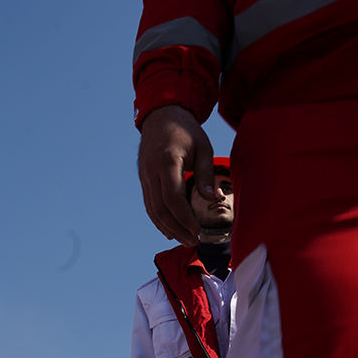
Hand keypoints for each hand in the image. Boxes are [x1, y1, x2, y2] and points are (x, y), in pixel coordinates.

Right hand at [137, 105, 214, 246]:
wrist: (161, 116)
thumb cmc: (185, 130)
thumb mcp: (203, 147)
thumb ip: (206, 173)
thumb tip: (213, 199)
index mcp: (167, 161)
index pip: (172, 197)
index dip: (184, 217)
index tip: (197, 230)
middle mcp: (151, 171)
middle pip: (160, 208)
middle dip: (176, 228)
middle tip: (192, 241)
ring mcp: (144, 176)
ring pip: (152, 209)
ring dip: (167, 227)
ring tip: (184, 240)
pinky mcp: (144, 179)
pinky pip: (149, 204)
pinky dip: (158, 219)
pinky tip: (170, 230)